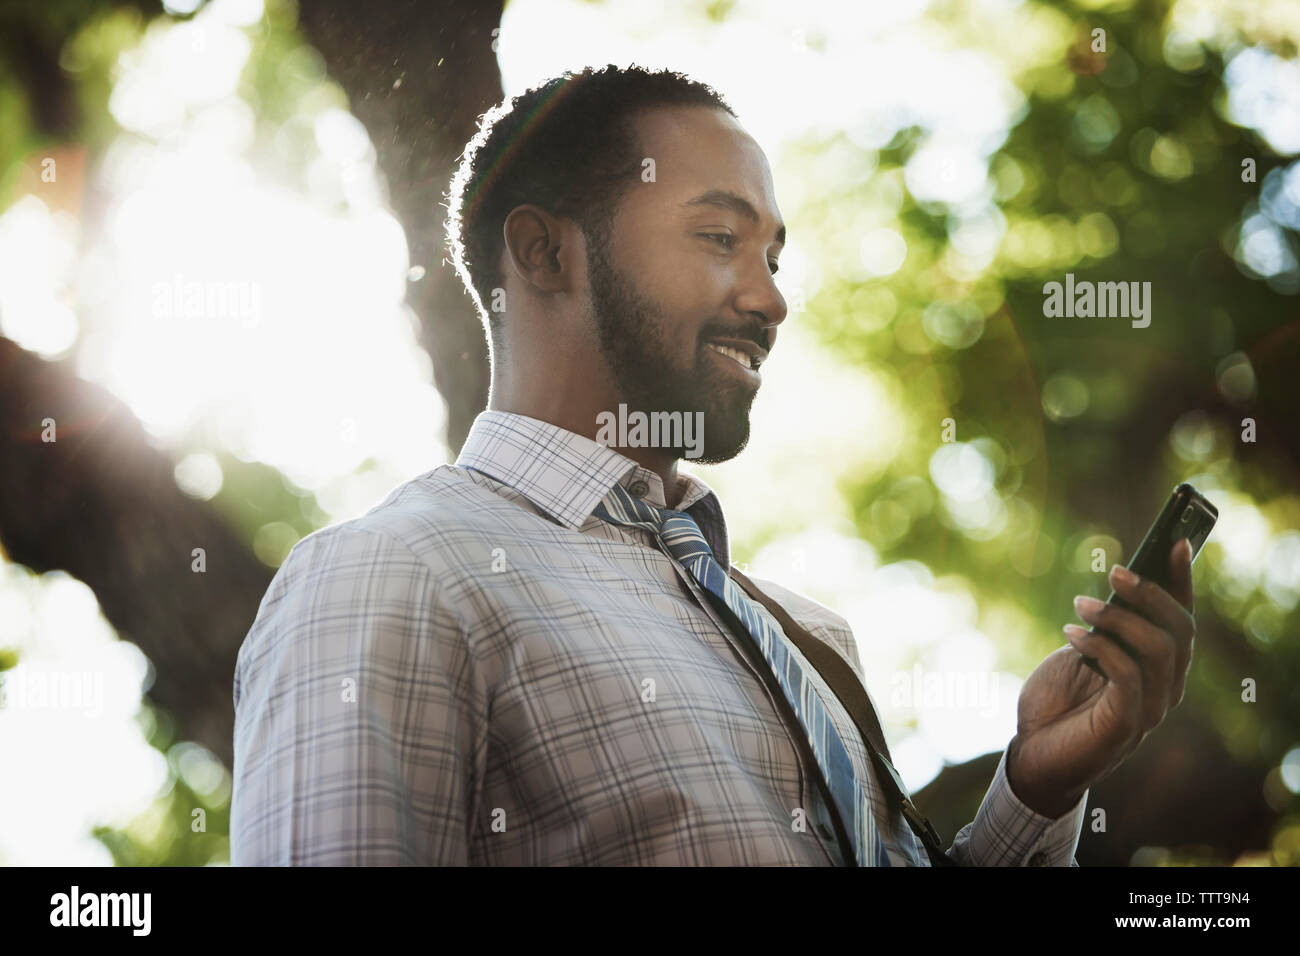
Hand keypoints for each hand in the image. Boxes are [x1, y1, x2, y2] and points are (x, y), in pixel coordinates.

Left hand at [1005, 539, 1195, 817]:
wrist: (1033, 755)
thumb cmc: (1056, 702)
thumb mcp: (1080, 651)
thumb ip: (1104, 627)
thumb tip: (1117, 585)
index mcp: (1159, 667)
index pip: (1182, 618)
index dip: (1181, 580)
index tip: (1171, 541)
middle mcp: (1165, 687)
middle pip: (1180, 630)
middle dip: (1150, 593)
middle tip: (1113, 571)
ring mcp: (1150, 708)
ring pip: (1159, 648)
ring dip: (1118, 618)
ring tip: (1079, 604)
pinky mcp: (1126, 724)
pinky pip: (1128, 675)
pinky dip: (1100, 646)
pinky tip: (1071, 633)